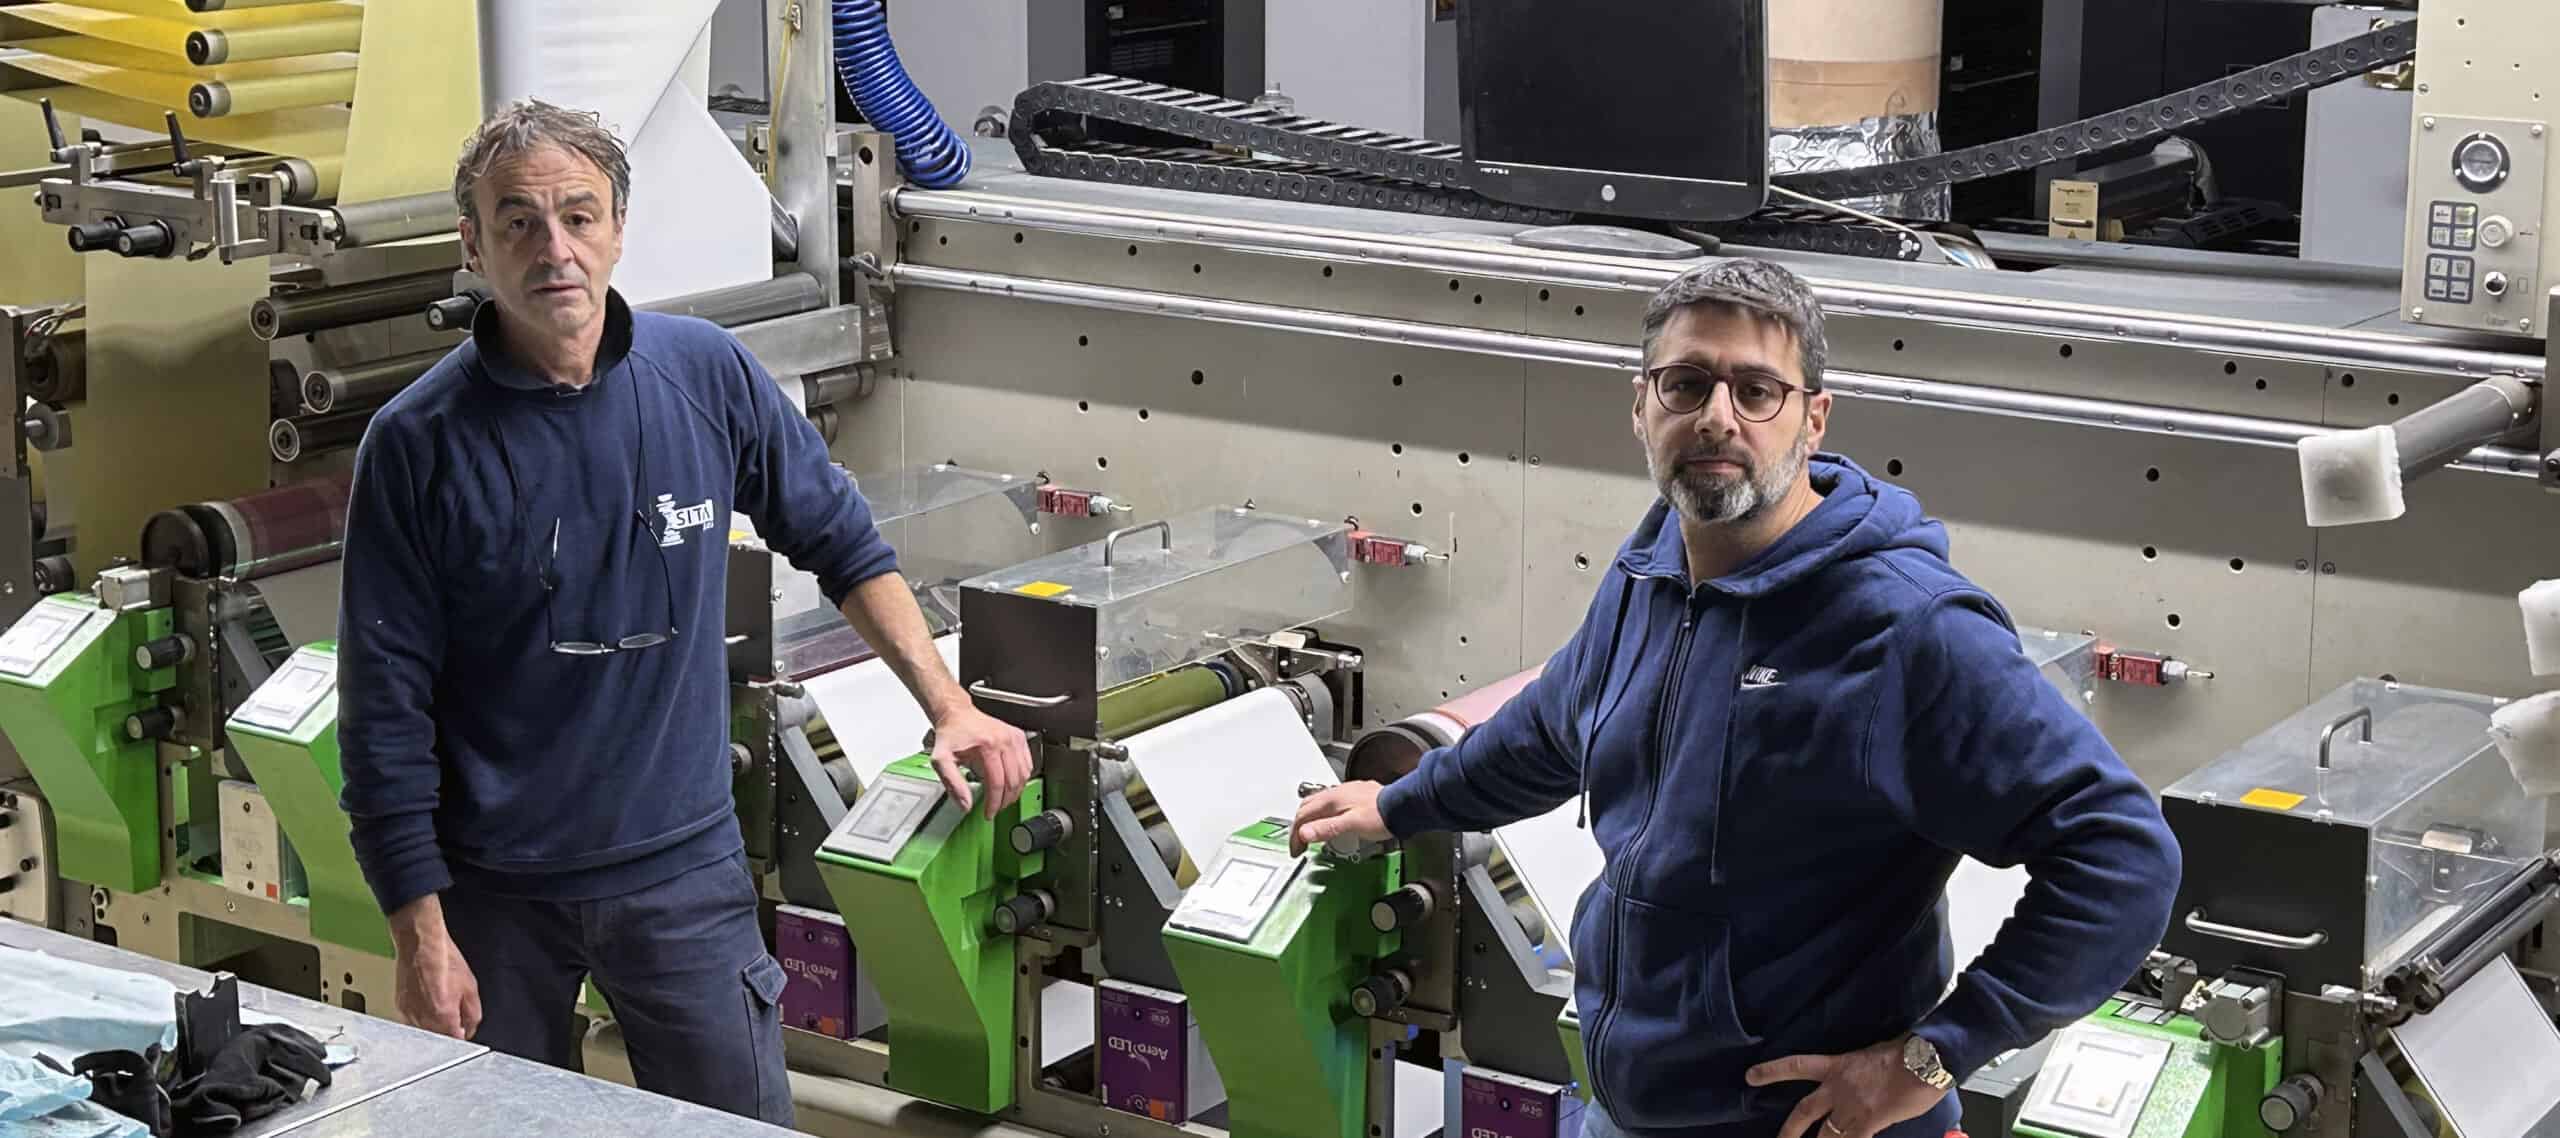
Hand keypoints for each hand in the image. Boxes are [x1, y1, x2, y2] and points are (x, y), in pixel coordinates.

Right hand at [388, 896, 479, 1039]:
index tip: (464, 1029)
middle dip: (448, 1031)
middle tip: (454, 1014)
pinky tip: (427, 1001)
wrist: (421, 944)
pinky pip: (412, 1021)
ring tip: (439, 1003)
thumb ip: (472, 1015)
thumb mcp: (470, 988)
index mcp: (443, 1017)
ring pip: (424, 1032)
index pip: (455, 1042)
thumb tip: (470, 1029)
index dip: (462, 1035)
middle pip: (438, 1039)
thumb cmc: (445, 960)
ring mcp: (408, 1014)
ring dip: (433, 1025)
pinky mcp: (399, 1007)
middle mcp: (422, 1020)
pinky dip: (421, 1017)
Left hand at [932, 704, 1033, 817]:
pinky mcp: (1019, 737)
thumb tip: (966, 804)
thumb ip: (952, 783)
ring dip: (1015, 791)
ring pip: (1024, 774)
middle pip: (1013, 780)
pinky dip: (1022, 778)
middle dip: (1005, 800)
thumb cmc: (951, 734)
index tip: (988, 813)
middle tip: (996, 809)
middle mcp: (1005, 740)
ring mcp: (1014, 738)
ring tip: (1003, 800)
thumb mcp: (942, 760)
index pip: (997, 782)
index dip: (994, 802)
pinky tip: (1012, 784)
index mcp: (988, 745)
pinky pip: (1028, 763)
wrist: (958, 714)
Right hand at [1289, 781, 1388, 855]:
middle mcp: (1336, 793)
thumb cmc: (1381, 815)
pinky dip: (1323, 815)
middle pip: (1307, 808)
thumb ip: (1327, 828)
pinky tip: (1331, 823)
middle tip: (1299, 844)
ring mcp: (1346, 793)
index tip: (1296, 850)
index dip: (1296, 835)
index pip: (1303, 816)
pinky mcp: (1355, 796)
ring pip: (1318, 804)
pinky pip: (1331, 804)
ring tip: (1311, 834)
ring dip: (1310, 819)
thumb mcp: (1351, 825)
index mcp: (1331, 800)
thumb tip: (1305, 833)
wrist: (1403, 805)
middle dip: (1299, 827)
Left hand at [1748, 1036, 1946, 1137]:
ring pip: (1826, 1136)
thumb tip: (1857, 1085)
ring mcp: (1852, 1107)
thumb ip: (1857, 1072)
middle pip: (1803, 1112)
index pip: (1796, 1066)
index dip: (1771, 1072)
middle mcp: (1838, 1087)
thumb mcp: (1871, 1054)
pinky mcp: (1869, 1122)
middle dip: (1789, 1132)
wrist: (1927, 1060)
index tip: (1750, 1077)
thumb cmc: (1906, 1053)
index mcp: (1837, 1065)